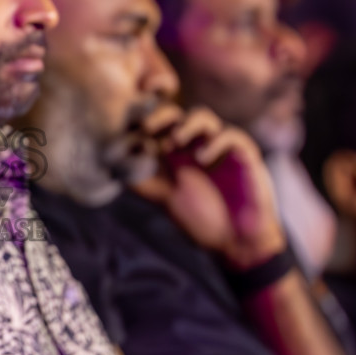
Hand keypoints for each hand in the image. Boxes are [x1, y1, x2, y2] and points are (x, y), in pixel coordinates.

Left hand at [130, 105, 285, 269]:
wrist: (235, 241)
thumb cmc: (200, 220)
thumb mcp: (162, 198)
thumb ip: (140, 179)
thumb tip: (112, 159)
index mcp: (173, 153)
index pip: (156, 123)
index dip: (143, 117)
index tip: (129, 126)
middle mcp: (194, 145)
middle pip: (177, 113)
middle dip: (161, 114)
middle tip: (147, 126)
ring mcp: (218, 147)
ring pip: (203, 116)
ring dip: (186, 124)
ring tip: (176, 142)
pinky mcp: (243, 154)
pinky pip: (231, 135)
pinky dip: (214, 141)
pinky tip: (203, 158)